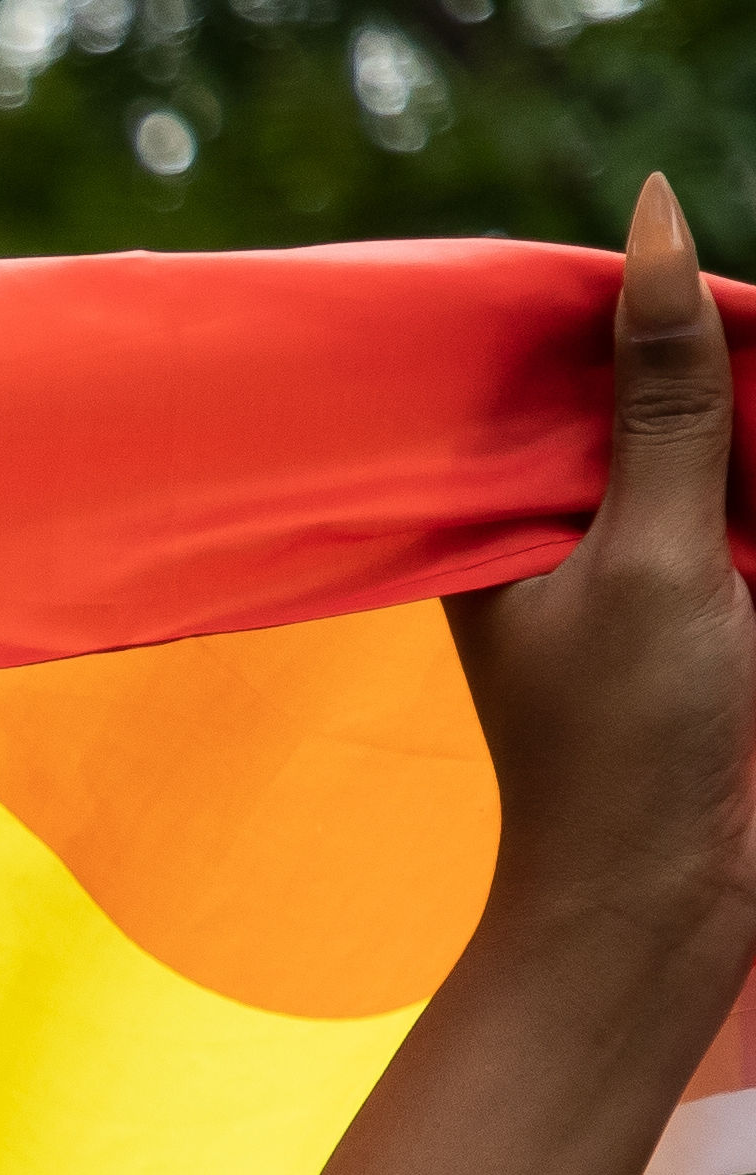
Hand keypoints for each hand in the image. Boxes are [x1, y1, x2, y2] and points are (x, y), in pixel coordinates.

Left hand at [454, 180, 755, 979]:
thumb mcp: (652, 545)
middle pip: (636, 383)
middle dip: (700, 348)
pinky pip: (730, 493)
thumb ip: (663, 395)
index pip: (551, 348)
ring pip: (697, 436)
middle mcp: (549, 522)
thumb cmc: (628, 737)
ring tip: (725, 535)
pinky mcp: (694, 591)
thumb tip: (654, 225)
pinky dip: (753, 469)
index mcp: (494, 505)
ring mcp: (627, 556)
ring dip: (740, 413)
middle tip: (724, 423)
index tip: (699, 256)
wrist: (661, 897)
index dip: (629, 291)